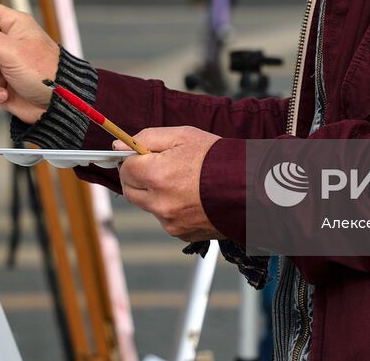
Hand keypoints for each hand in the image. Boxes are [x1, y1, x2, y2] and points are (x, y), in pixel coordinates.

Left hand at [115, 126, 221, 241]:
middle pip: (130, 190)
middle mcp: (160, 203)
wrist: (250, 188)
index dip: (133, 159)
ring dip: (156, 194)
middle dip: (139, 177)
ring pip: (148, 205)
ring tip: (184, 182)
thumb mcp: (183, 135)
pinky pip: (166, 219)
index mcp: (157, 176)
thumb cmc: (218, 158)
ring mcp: (170, 222)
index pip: (125, 168)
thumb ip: (147, 138)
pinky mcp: (181, 234)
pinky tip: (192, 197)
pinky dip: (172, 209)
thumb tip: (119, 145)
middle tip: (159, 166)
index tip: (143, 155)